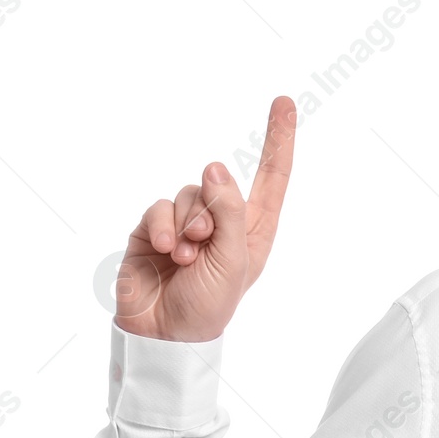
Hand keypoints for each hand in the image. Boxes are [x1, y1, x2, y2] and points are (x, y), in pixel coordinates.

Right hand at [114, 96, 296, 341]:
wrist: (165, 334)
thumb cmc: (209, 304)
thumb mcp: (232, 260)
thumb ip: (228, 211)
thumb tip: (215, 167)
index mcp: (254, 230)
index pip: (271, 177)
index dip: (278, 140)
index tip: (284, 102)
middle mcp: (223, 222)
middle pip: (218, 183)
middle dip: (210, 208)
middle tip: (204, 242)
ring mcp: (187, 224)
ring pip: (187, 193)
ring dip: (186, 223)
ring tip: (185, 257)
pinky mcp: (154, 229)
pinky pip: (159, 206)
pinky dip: (162, 226)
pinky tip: (165, 250)